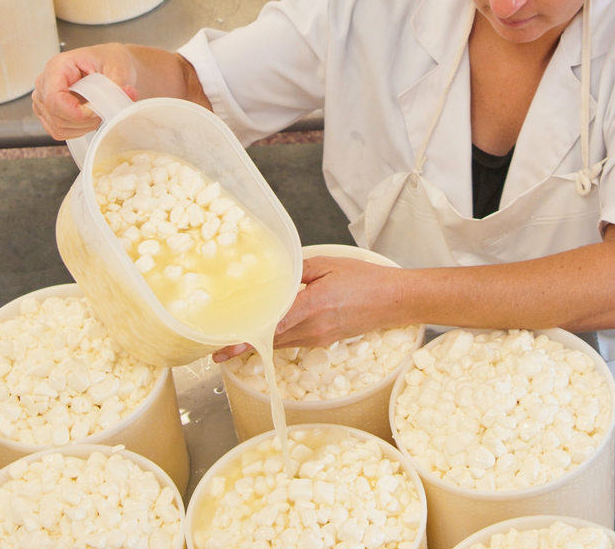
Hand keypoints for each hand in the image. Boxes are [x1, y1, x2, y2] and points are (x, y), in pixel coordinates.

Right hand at [32, 44, 138, 140]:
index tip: (96, 111)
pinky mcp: (47, 113)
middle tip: (103, 110)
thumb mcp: (118, 68)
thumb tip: (128, 94)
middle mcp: (44, 83)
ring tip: (97, 112)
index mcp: (57, 67)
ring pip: (57, 128)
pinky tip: (89, 118)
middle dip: (84, 121)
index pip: (54, 99)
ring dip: (82, 127)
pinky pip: (58, 132)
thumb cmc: (108, 61)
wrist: (108, 65)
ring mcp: (42, 99)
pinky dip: (77, 131)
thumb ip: (119, 84)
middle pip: (56, 116)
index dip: (76, 112)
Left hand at [211, 256, 404, 362]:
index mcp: (312, 306)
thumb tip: (274, 275)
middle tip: (219, 349)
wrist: (395, 300)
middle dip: (245, 345)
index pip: (272, 327)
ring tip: (238, 343)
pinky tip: (269, 334)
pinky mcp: (326, 340)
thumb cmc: (367, 280)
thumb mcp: (328, 265)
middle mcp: (314, 328)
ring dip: (261, 344)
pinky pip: (295, 342)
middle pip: (271, 341)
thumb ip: (297, 270)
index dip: (246, 340)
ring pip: (282, 343)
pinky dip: (279, 339)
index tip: (224, 349)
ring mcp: (320, 337)